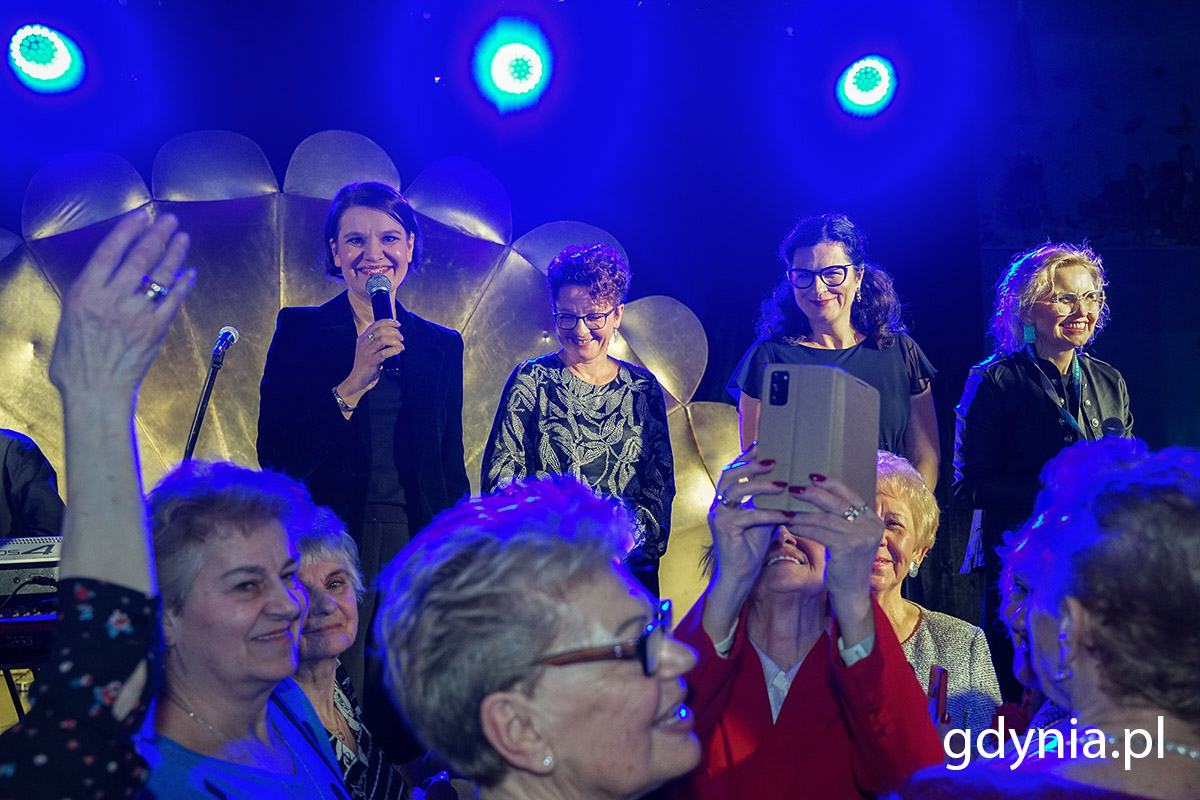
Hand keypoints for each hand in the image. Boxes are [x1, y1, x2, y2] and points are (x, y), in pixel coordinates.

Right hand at [49, 210, 193, 402]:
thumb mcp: (67, 320)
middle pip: (140, 257)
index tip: (141, 215)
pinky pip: (174, 300)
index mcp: (84, 294)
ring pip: (160, 275)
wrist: (97, 392)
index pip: (109, 251)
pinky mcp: (156, 329)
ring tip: (182, 237)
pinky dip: (183, 283)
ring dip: (174, 253)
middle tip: (170, 219)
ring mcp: (136, 314)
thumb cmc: (76, 362)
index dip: (128, 230)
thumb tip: (101, 279)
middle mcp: (111, 299)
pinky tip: (189, 272)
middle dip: (157, 234)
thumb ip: (87, 296)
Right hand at [342, 318, 404, 394]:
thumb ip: (377, 341)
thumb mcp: (369, 349)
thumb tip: (392, 334)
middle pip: (380, 330)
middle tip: (401, 338)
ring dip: (395, 341)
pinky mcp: (371, 361)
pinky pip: (384, 352)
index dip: (388, 322)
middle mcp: (363, 343)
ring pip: (382, 339)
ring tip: (401, 345)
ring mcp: (366, 352)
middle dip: (394, 332)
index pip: (376, 324)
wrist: (358, 380)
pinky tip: (399, 350)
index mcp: (362, 338)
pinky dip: (393, 350)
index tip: (398, 324)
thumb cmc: (366, 365)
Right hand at [708, 445, 792, 588]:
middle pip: (730, 475)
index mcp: (724, 500)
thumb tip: (789, 485)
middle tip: (774, 461)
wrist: (739, 575)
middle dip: (751, 465)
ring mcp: (719, 516)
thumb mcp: (762, 519)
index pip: (731, 472)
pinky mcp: (725, 528)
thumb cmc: (751, 547)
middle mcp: (717, 505)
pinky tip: (787, 514)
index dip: (744, 457)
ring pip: (737, 490)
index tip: (760, 445)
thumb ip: (767, 502)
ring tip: (782, 484)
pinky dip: (770, 513)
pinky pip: (749, 515)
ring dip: (760, 485)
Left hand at [782, 474, 880, 598]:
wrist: (851, 593)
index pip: (850, 495)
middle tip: (794, 488)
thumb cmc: (844, 564)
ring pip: (826, 518)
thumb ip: (840, 518)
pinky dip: (803, 527)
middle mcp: (871, 526)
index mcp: (872, 520)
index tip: (811, 475)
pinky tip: (790, 525)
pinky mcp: (849, 548)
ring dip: (803, 513)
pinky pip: (820, 532)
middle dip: (814, 493)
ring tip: (786, 509)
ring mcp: (862, 537)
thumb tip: (816, 494)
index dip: (830, 484)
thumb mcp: (847, 537)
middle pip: (838, 502)